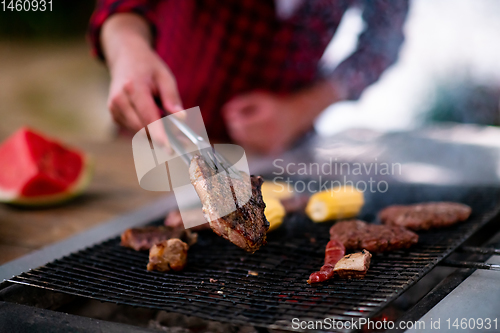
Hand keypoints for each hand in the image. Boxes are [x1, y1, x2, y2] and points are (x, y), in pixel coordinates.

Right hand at [101, 14, 182, 132]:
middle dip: (162, 138)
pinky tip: (159, 127)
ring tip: (175, 136)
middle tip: (182, 142)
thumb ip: (172, 98)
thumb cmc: (147, 66)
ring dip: (156, 137)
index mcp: (132, 87)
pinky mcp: (114, 115)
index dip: (158, 134)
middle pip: (141, 128)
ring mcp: (114, 108)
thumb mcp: (165, 77)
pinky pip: (133, 130)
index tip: (168, 148)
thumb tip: (182, 118)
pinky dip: (147, 132)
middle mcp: (119, 99)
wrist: (125, 57)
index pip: (147, 116)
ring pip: (137, 132)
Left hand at [222, 81, 343, 154]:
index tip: (232, 116)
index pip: (240, 124)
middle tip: (236, 121)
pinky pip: (253, 149)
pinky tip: (256, 135)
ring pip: (245, 144)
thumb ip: (240, 101)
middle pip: (241, 135)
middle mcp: (272, 131)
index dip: (232, 120)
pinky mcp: (273, 151)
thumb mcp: (258, 97)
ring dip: (241, 136)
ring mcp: (273, 144)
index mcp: (268, 116)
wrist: (297, 116)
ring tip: (247, 127)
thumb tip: (224, 111)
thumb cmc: (274, 105)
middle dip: (235, 127)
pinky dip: (250, 143)